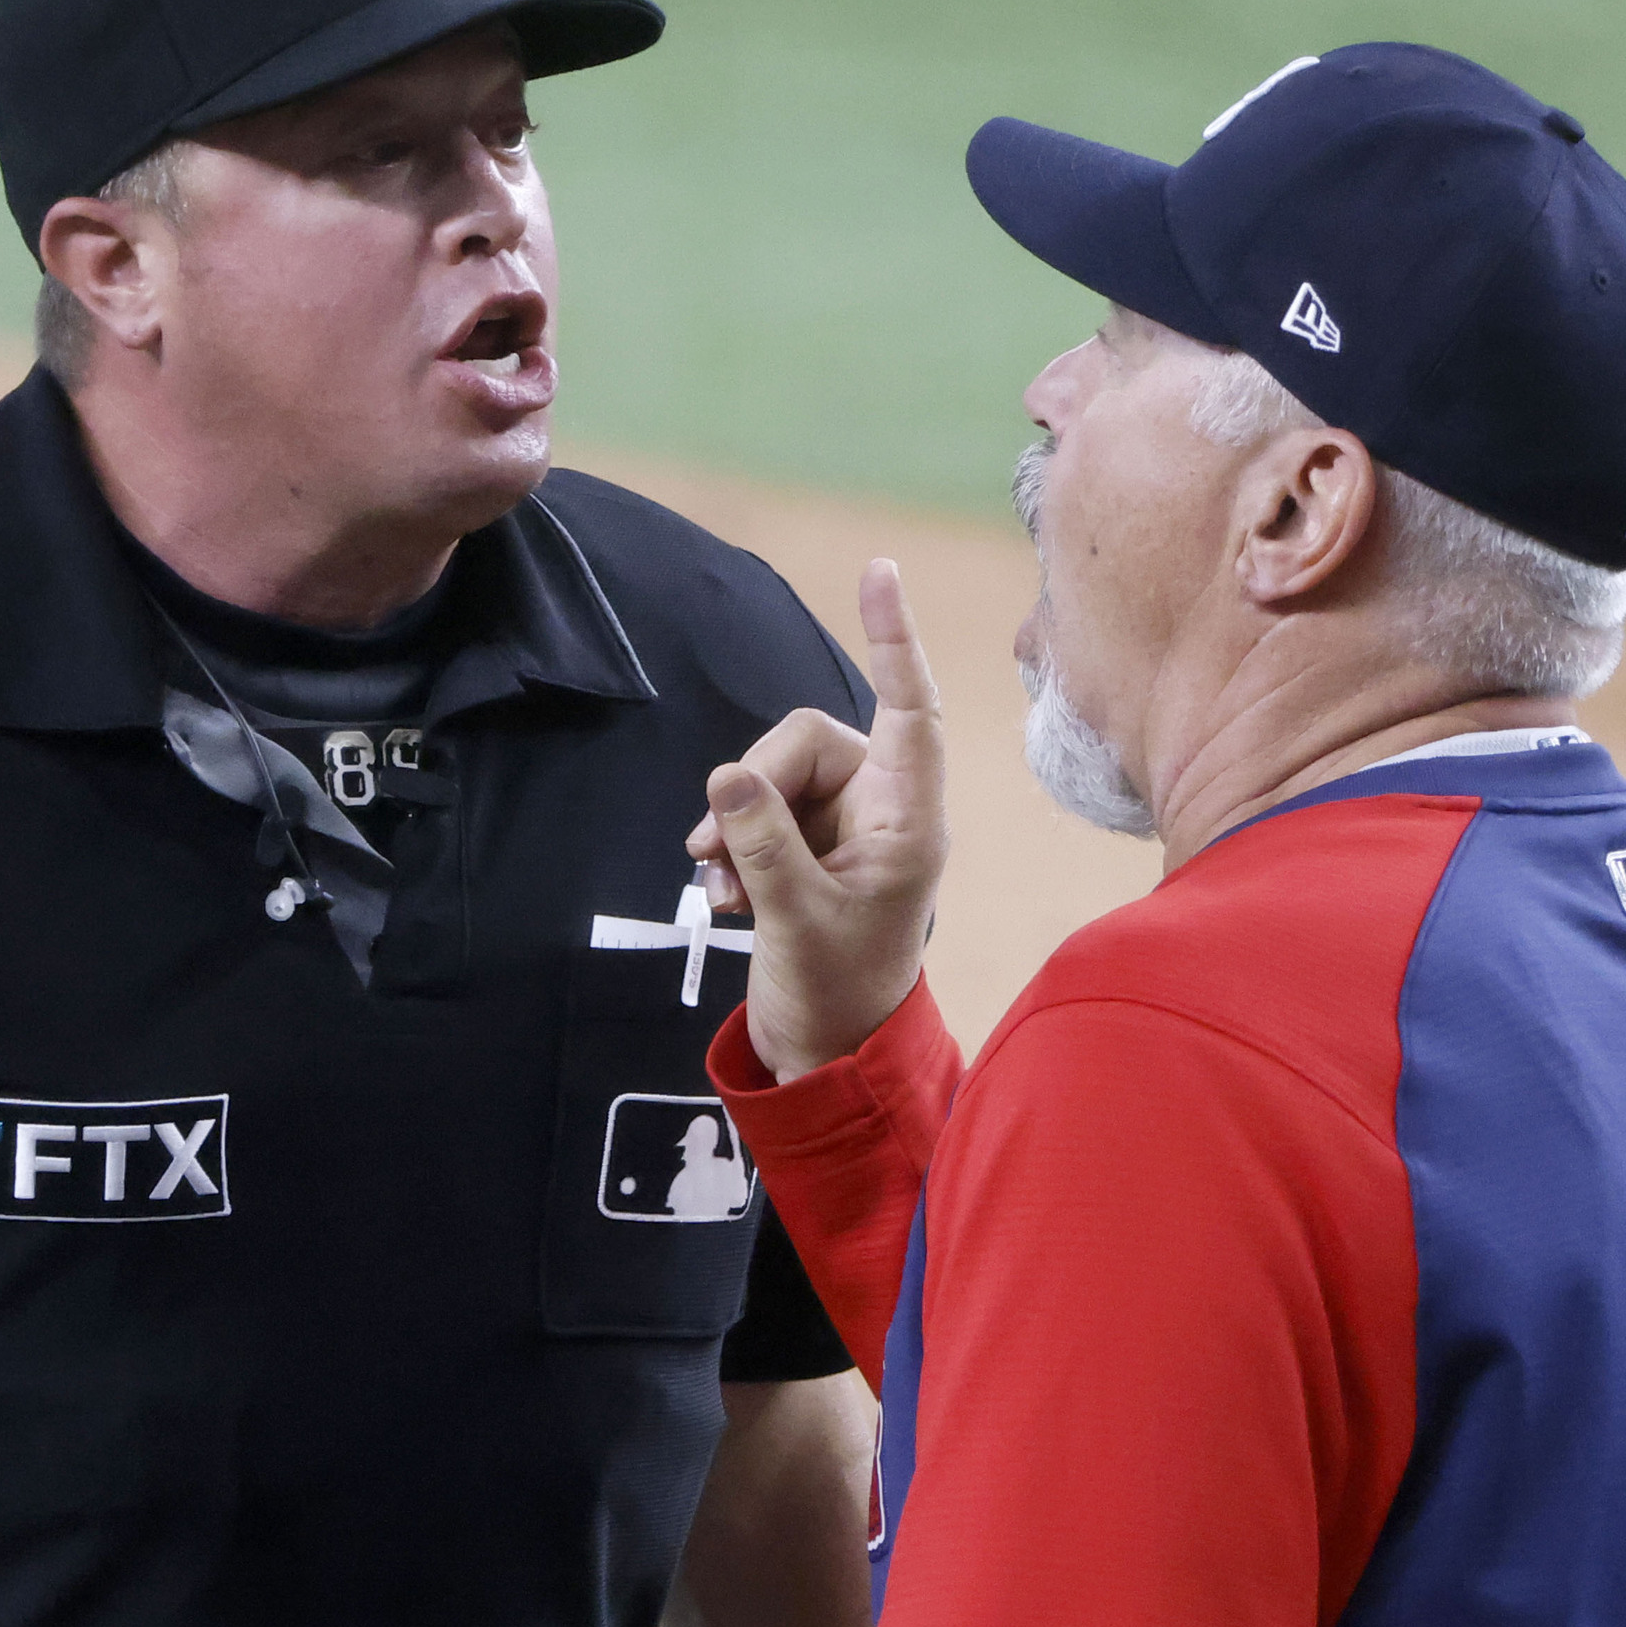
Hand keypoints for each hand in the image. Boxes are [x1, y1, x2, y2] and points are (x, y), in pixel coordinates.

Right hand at [688, 559, 945, 1082]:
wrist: (824, 1054)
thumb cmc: (837, 993)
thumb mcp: (797, 919)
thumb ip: (762, 845)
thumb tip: (726, 778)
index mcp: (908, 819)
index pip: (908, 709)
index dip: (894, 640)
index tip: (878, 572)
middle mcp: (880, 810)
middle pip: (803, 741)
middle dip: (753, 788)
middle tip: (717, 854)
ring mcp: (840, 827)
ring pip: (769, 776)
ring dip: (733, 828)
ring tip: (719, 890)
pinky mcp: (803, 847)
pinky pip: (753, 810)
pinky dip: (730, 849)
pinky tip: (723, 900)